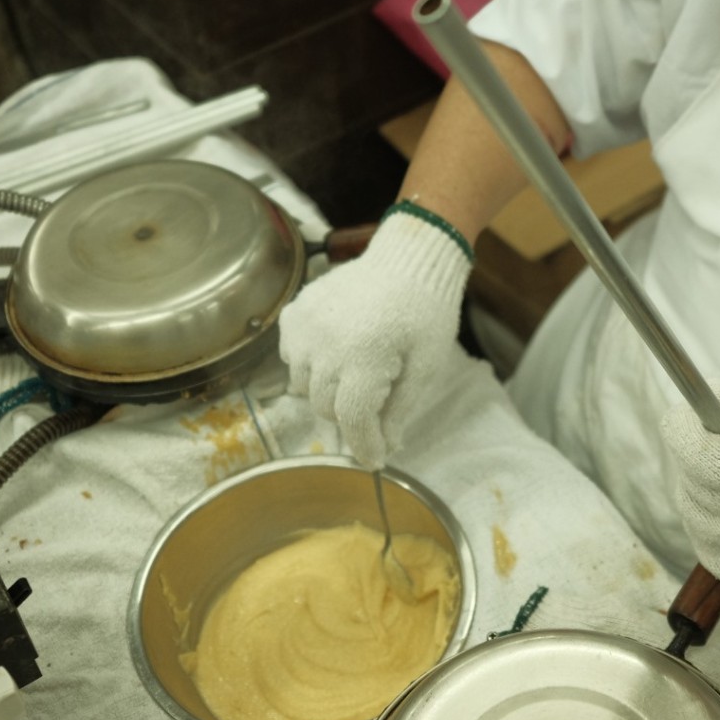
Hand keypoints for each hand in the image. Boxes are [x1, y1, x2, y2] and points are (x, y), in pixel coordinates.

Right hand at [278, 208, 471, 467]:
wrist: (409, 258)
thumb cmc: (426, 313)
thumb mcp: (426, 367)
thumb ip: (400, 410)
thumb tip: (385, 448)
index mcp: (364, 357)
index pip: (352, 420)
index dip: (364, 445)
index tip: (375, 460)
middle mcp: (325, 345)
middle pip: (327, 408)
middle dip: (352, 415)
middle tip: (377, 402)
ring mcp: (305, 327)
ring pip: (305, 386)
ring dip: (329, 390)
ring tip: (358, 370)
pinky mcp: (294, 313)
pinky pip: (293, 357)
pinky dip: (312, 363)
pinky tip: (339, 349)